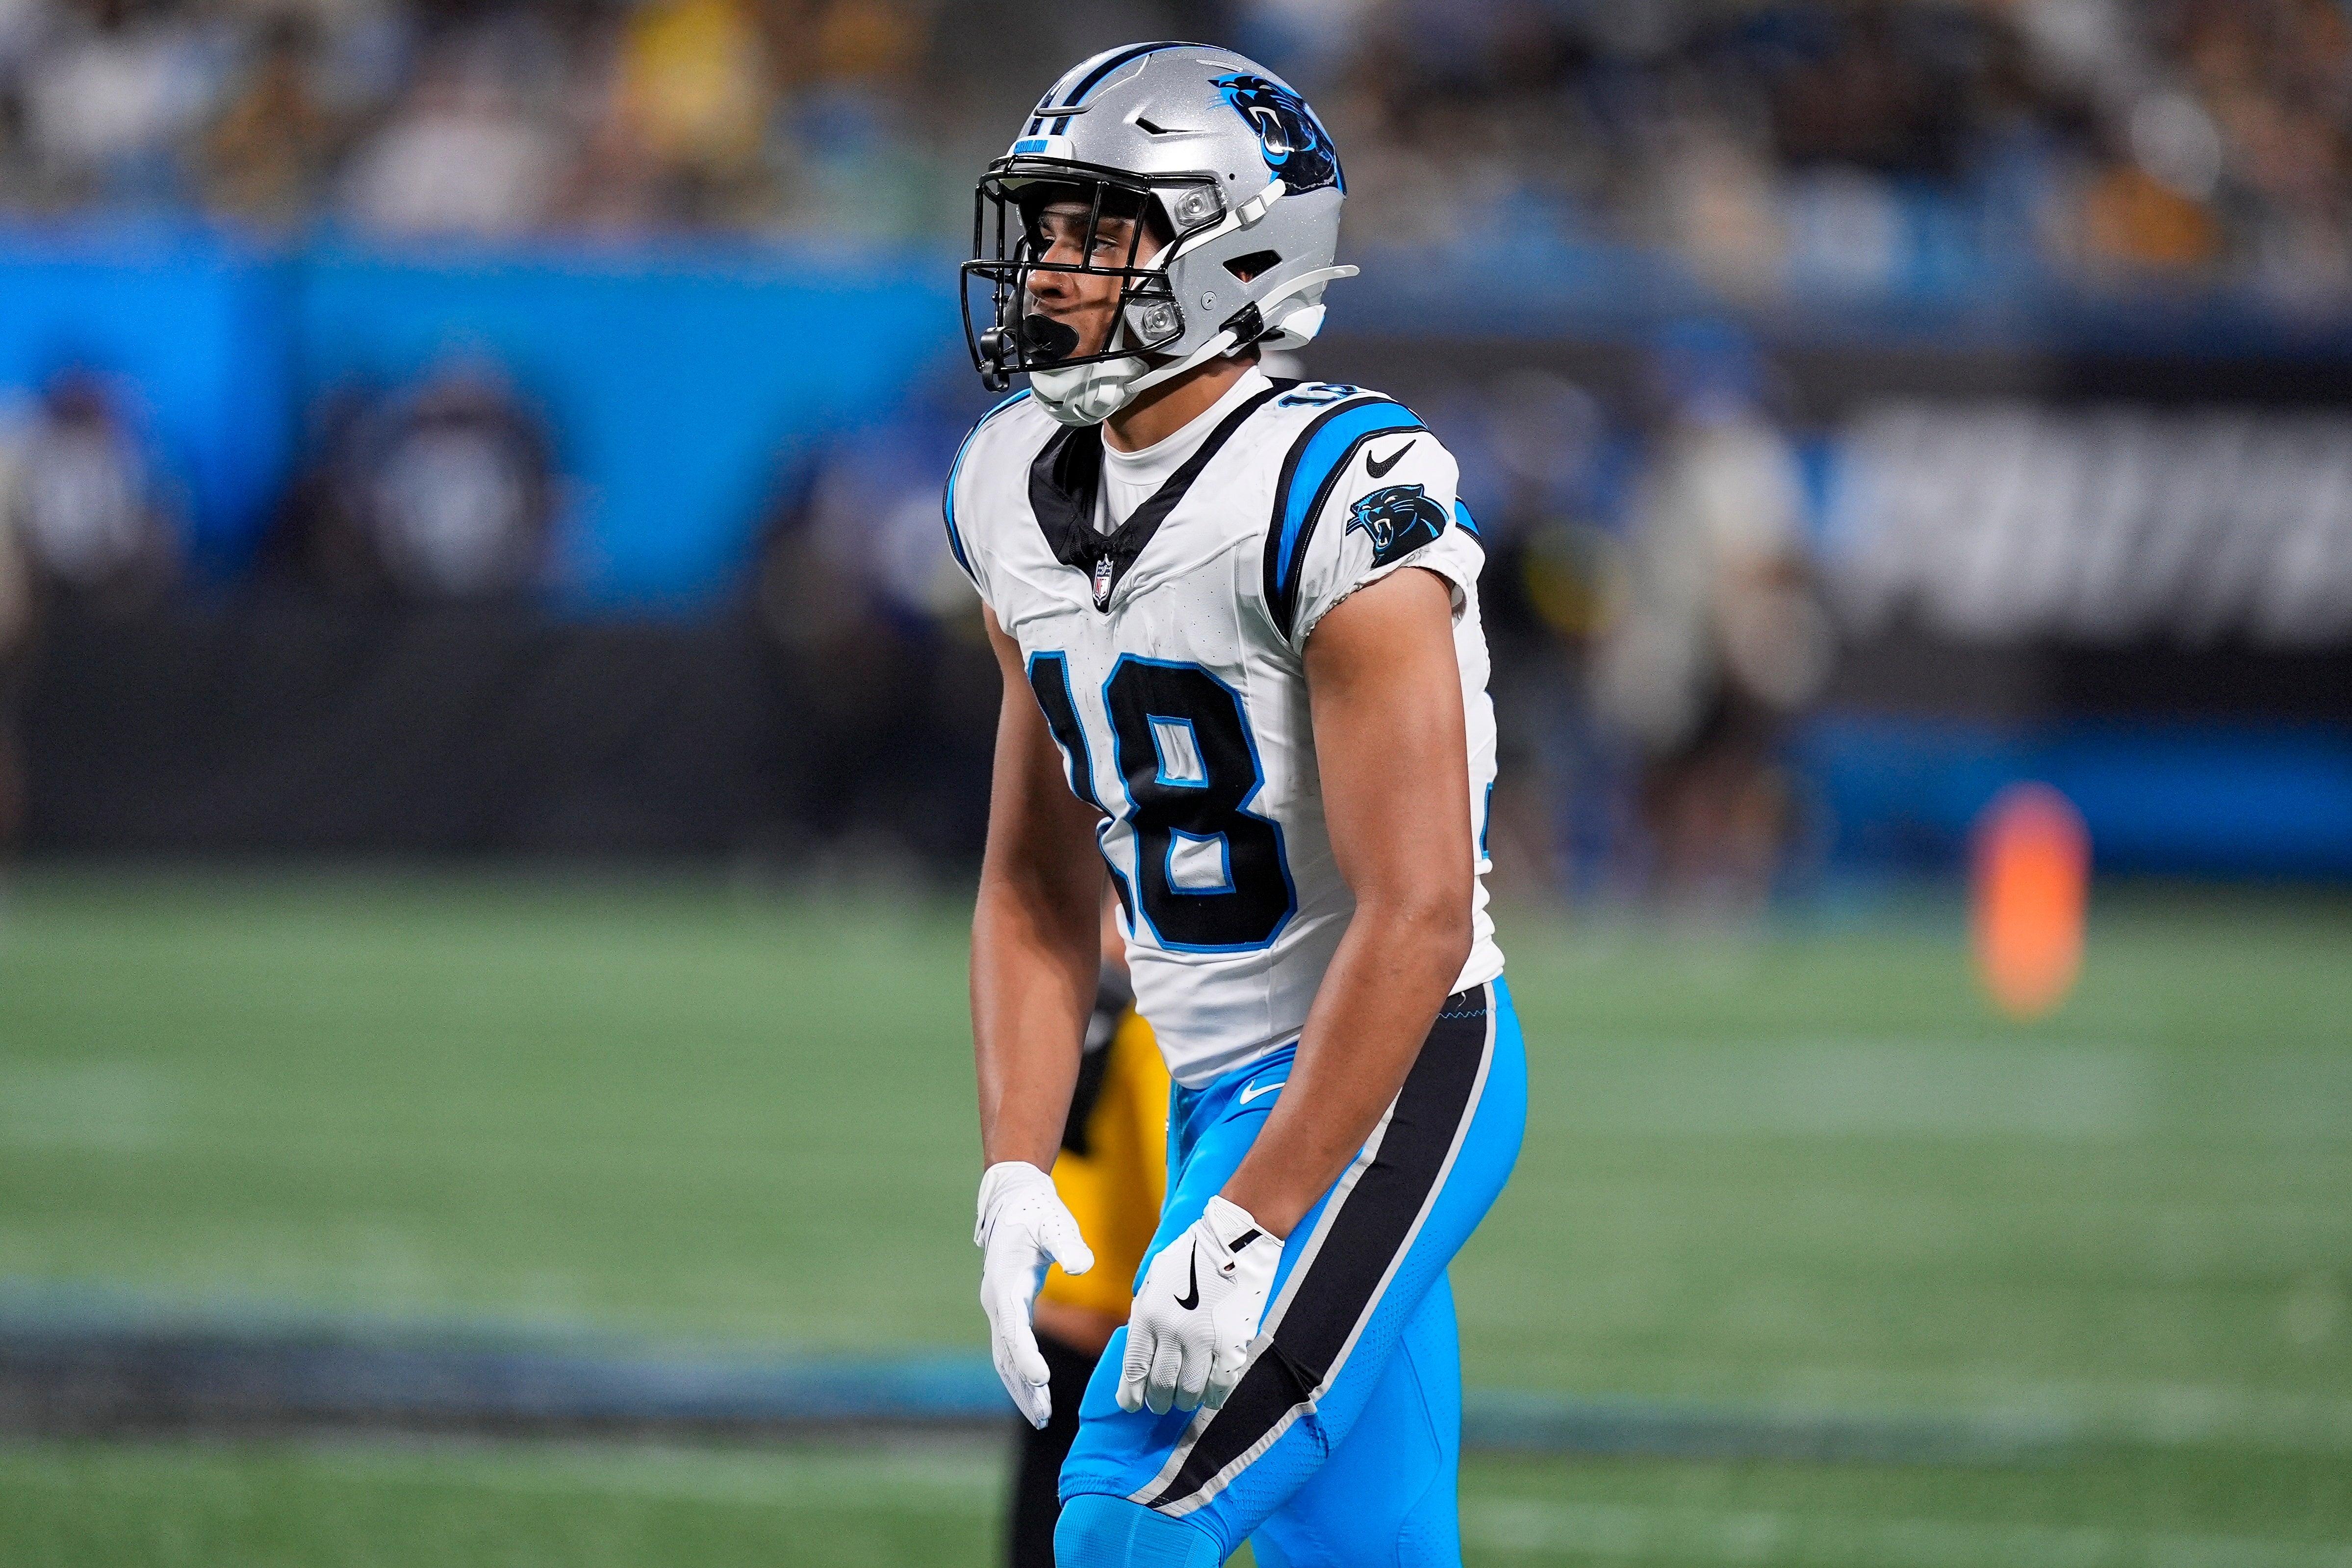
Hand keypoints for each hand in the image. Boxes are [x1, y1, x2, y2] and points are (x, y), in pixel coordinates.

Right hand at [975, 1161, 1094, 1428]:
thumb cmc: (1038, 1213)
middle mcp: (996, 1301)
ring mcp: (998, 1307)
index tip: (1040, 1381)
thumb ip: (1068, 1246)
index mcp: (1006, 1283)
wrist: (1013, 1200)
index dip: (1026, 1356)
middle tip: (1043, 1417)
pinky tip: (1035, 1392)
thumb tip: (1080, 1267)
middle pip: (1006, 1353)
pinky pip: (1009, 1349)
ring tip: (1041, 1417)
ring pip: (1004, 1357)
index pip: (1014, 1328)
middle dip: (1023, 1387)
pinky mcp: (1006, 1310)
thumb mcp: (1055, 1224)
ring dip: (1020, 1388)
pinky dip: (1019, 1373)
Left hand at [1118, 1195, 1281, 1415]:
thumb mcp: (1155, 1279)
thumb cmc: (1192, 1254)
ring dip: (1185, 1400)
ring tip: (1185, 1399)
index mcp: (1148, 1313)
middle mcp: (1172, 1330)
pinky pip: (1221, 1383)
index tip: (1131, 1404)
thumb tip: (1142, 1347)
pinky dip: (1215, 1396)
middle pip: (1160, 1384)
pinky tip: (1212, 1397)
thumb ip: (1146, 1313)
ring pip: (1190, 1390)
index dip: (1131, 1393)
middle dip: (1158, 1400)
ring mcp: (1204, 1339)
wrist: (1234, 1238)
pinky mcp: (1232, 1342)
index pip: (1134, 1367)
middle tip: (1160, 1404)